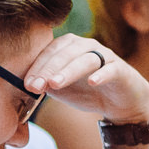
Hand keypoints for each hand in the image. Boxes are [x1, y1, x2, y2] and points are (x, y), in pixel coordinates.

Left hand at [22, 34, 148, 125]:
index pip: (50, 51)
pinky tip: (92, 82)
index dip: (37, 66)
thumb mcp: (62, 89)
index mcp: (70, 47)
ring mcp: (105, 56)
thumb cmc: (87, 91)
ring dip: (69, 70)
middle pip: (66, 52)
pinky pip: (111, 69)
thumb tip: (27, 84)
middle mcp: (87, 46)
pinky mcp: (121, 69)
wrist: (120, 103)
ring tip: (55, 83)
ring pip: (86, 59)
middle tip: (36, 85)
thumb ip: (46, 84)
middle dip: (49, 69)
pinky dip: (102, 74)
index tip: (26, 84)